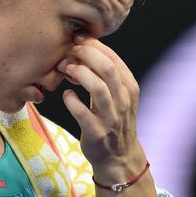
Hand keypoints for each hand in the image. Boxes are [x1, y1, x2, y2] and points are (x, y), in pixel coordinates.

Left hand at [60, 34, 147, 182]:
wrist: (118, 157)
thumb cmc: (112, 118)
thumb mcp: (117, 94)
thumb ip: (105, 74)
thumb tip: (83, 46)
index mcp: (129, 87)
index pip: (113, 58)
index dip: (93, 45)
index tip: (77, 38)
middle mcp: (123, 100)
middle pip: (107, 68)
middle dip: (86, 54)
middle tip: (70, 52)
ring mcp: (111, 118)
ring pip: (97, 88)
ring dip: (79, 74)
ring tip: (66, 70)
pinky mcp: (97, 133)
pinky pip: (82, 113)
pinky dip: (71, 100)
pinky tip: (67, 95)